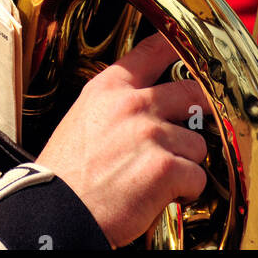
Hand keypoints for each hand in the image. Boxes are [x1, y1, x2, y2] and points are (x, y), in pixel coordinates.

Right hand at [35, 32, 207, 247]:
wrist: (57, 211)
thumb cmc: (66, 172)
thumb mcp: (83, 117)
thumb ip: (116, 103)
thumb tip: (147, 104)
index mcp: (109, 88)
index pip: (152, 51)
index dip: (177, 46)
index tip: (194, 48)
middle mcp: (133, 104)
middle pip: (191, 92)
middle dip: (200, 111)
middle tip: (195, 126)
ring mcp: (151, 133)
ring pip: (197, 142)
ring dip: (186, 162)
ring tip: (161, 176)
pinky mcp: (165, 167)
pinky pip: (197, 176)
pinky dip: (186, 191)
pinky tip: (165, 196)